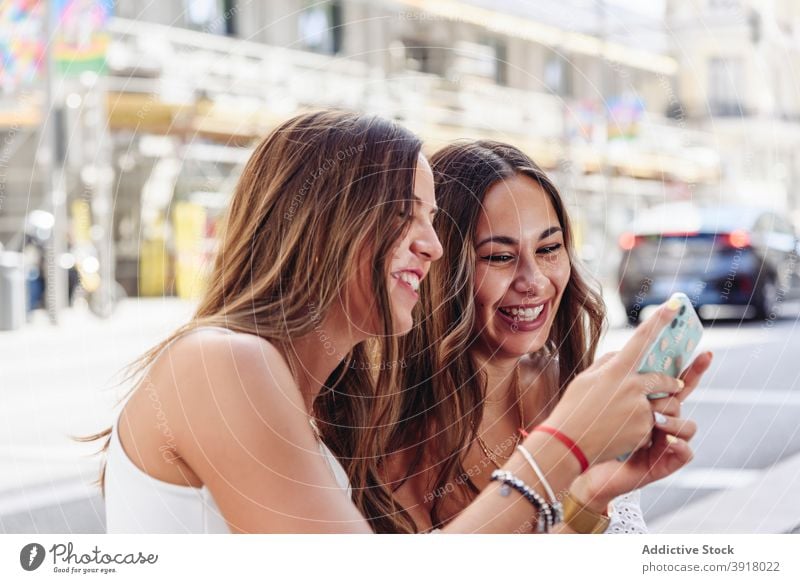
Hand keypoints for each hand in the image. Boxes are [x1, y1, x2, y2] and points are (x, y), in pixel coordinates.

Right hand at [543, 301, 686, 464]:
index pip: (642, 339)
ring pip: (663, 405)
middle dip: (671, 383)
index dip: (659, 320)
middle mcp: (632, 388)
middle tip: (672, 386)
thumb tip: (622, 354)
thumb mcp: (586, 380)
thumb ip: (607, 364)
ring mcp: (640, 410)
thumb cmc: (573, 409)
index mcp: (616, 370)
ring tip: (637, 417)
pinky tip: (623, 433)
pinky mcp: (645, 431)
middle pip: (664, 379)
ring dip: (658, 409)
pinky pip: (654, 426)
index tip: (674, 305)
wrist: (569, 444)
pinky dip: (644, 429)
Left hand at [569, 351, 712, 511]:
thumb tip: (621, 351)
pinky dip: (678, 444)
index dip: (692, 368)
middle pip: (684, 400)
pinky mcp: (666, 463)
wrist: (584, 464)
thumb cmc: (595, 434)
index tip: (705, 352)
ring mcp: (667, 441)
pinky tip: (666, 439)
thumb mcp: (605, 402)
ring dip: (674, 420)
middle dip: (687, 387)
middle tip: (671, 385)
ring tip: (656, 420)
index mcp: (651, 404)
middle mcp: (664, 421)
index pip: (674, 382)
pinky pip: (686, 452)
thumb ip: (616, 381)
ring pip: (688, 424)